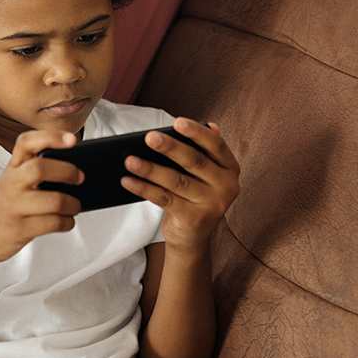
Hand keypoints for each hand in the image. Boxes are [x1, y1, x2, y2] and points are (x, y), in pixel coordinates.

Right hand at [0, 131, 83, 265]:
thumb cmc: (6, 205)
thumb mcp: (14, 181)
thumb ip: (36, 170)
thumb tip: (76, 169)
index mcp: (12, 167)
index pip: (26, 142)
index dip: (50, 137)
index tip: (72, 139)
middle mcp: (11, 183)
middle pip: (40, 168)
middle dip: (67, 171)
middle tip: (80, 177)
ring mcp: (14, 206)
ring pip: (54, 200)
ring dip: (73, 204)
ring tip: (75, 206)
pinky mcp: (20, 229)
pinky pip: (53, 223)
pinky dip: (67, 222)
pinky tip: (66, 221)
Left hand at [120, 118, 238, 252]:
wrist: (192, 236)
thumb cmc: (193, 194)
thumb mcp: (201, 172)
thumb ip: (199, 149)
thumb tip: (194, 124)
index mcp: (230, 168)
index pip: (216, 145)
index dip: (196, 132)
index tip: (177, 121)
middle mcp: (227, 186)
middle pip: (194, 161)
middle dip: (170, 147)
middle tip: (149, 137)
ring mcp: (213, 205)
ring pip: (177, 181)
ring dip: (150, 169)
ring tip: (129, 160)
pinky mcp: (195, 219)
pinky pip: (165, 199)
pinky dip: (144, 188)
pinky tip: (128, 180)